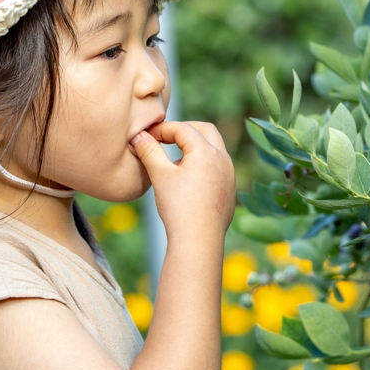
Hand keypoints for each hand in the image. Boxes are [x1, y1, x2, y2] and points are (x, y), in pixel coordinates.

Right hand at [131, 121, 235, 239]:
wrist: (199, 240)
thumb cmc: (178, 207)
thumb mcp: (160, 175)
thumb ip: (149, 151)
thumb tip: (138, 135)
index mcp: (207, 151)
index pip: (183, 128)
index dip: (162, 129)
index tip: (146, 136)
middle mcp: (223, 159)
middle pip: (205, 130)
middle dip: (184, 130)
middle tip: (166, 137)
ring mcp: (230, 174)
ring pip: (214, 148)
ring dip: (195, 146)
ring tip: (174, 159)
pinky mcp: (230, 189)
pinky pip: (218, 166)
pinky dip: (203, 163)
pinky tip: (187, 179)